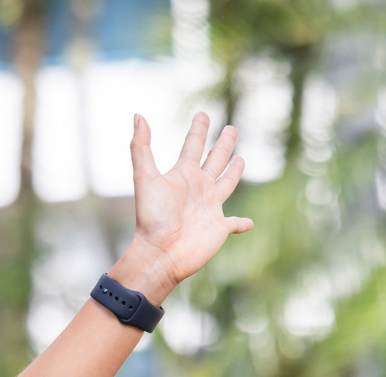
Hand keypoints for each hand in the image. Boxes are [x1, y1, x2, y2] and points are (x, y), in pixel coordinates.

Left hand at [116, 112, 252, 300]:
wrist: (160, 253)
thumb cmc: (152, 217)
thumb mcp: (145, 178)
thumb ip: (141, 148)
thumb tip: (137, 115)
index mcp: (183, 175)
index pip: (193, 146)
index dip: (199, 129)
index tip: (203, 114)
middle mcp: (198, 188)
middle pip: (214, 160)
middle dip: (223, 145)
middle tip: (232, 129)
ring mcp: (210, 207)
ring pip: (226, 184)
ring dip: (234, 173)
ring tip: (241, 160)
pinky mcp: (219, 228)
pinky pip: (234, 224)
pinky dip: (242, 223)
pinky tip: (248, 223)